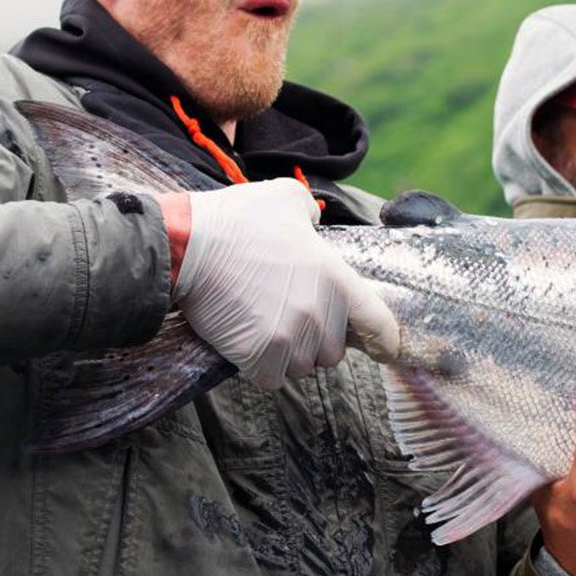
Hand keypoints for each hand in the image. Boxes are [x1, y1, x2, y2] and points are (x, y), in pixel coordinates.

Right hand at [171, 181, 399, 389]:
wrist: (191, 246)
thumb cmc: (238, 219)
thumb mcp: (288, 197)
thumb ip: (311, 214)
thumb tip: (312, 224)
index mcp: (336, 277)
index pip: (378, 323)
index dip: (384, 340)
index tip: (384, 350)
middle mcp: (319, 312)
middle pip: (333, 351)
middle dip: (316, 339)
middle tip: (290, 314)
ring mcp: (290, 337)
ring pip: (302, 366)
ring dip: (289, 353)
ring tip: (265, 323)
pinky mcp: (259, 356)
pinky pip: (272, 378)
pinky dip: (263, 367)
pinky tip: (249, 341)